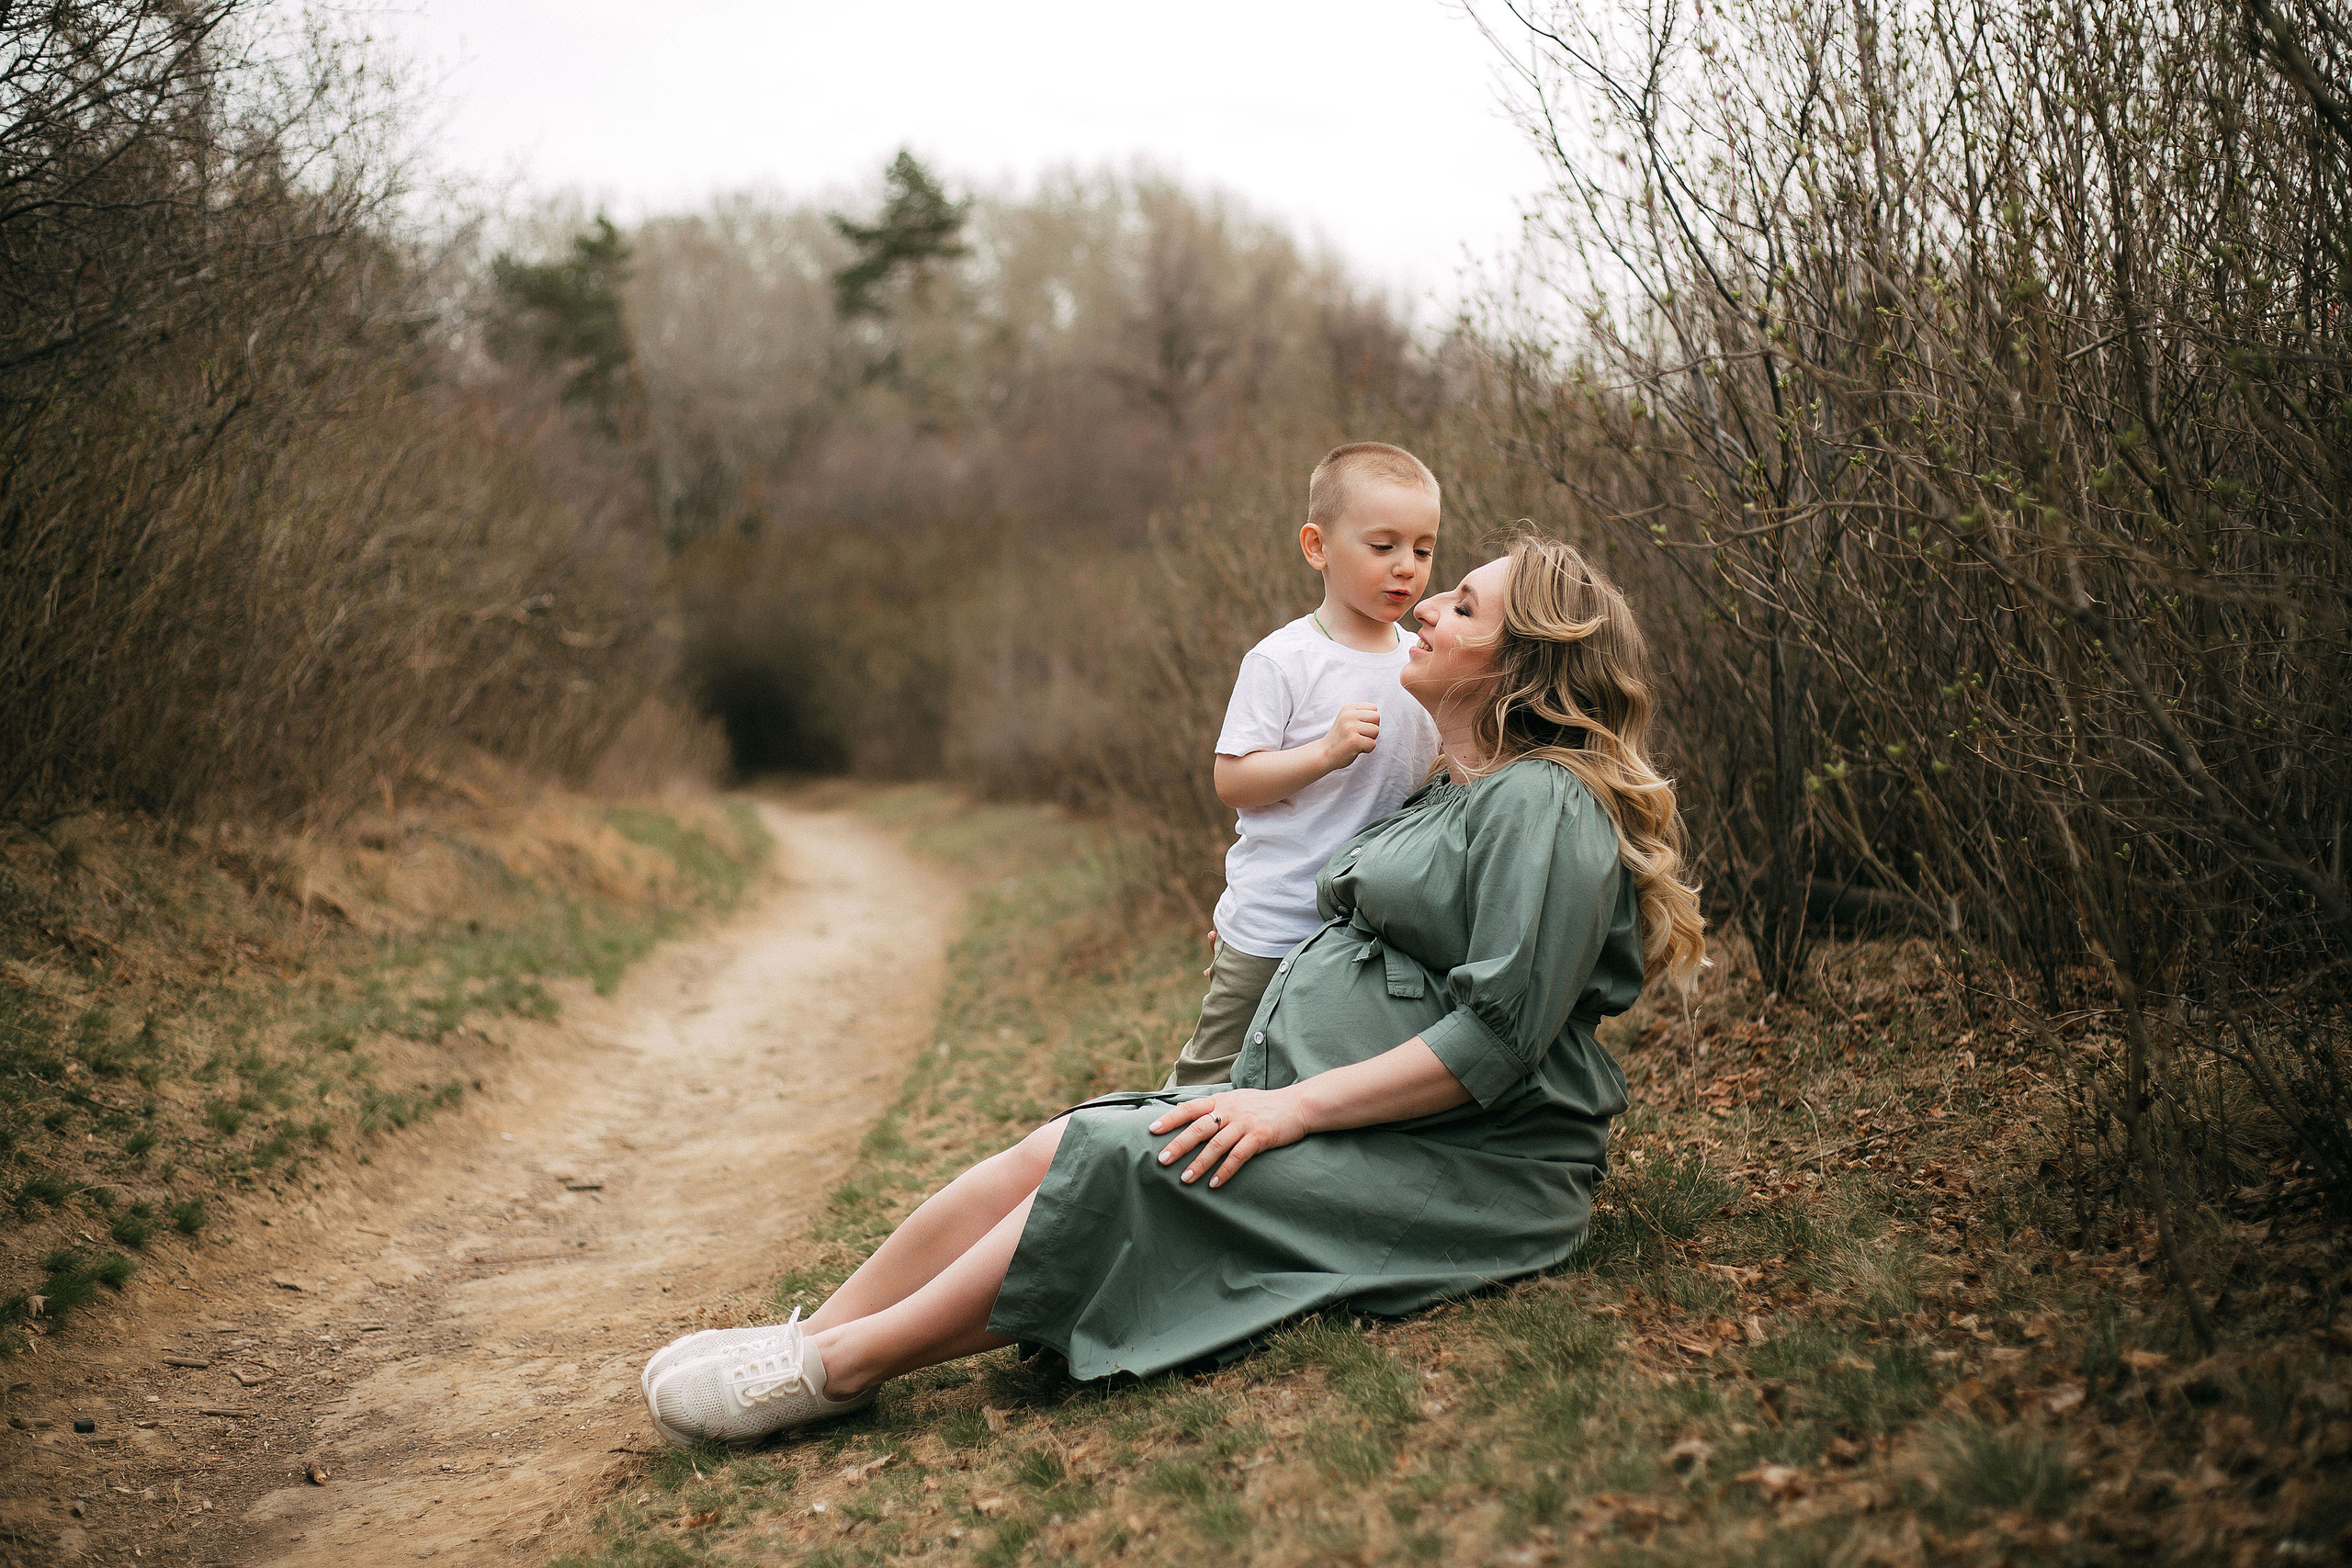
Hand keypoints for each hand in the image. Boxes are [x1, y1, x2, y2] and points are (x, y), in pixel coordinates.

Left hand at [1148, 1089, 1309, 1188]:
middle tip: (1161, 1160)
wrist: (1297, 1105)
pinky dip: (1225, 1171)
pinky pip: (1238, 1156)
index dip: (1170, 1119)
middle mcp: (1230, 1110)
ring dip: (1199, 1163)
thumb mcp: (1236, 1099)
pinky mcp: (1259, 1137)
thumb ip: (1214, 1107)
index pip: (1190, 1108)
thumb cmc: (1263, 1105)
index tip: (1152, 1130)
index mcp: (1221, 1100)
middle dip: (1178, 1145)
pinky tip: (1215, 1184)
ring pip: (1216, 1145)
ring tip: (1185, 1178)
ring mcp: (1245, 1123)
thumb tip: (1187, 1114)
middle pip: (1198, 1128)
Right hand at [1319, 703, 1379, 771]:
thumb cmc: (1341, 737)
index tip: (1359, 727)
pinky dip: (1367, 749)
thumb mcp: (1348, 719)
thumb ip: (1362, 714)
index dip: (1371, 720)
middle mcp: (1348, 715)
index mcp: (1348, 708)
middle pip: (1377, 717)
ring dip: (1370, 739)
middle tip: (1359, 735)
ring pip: (1376, 731)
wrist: (1324, 753)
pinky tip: (1355, 749)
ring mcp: (1350, 728)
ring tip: (1357, 742)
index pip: (1374, 708)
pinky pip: (1373, 744)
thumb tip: (1378, 716)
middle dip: (1372, 729)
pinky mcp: (1354, 740)